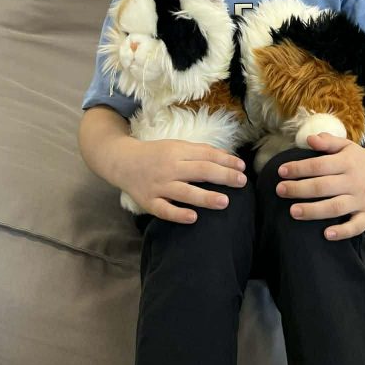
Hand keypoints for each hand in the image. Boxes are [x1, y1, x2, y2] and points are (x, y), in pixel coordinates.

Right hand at [116, 138, 246, 224]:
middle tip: (242, 182)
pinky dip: (178, 214)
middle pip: (199, 171)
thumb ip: (198, 151)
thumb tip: (226, 157)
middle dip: (223, 176)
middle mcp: (169, 168)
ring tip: (225, 202)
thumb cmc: (156, 154)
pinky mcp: (149, 202)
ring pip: (184, 192)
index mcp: (177, 151)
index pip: (206, 155)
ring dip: (205, 197)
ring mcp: (159, 185)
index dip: (225, 160)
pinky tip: (194, 218)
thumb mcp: (176, 146)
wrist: (122, 162)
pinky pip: (164, 210)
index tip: (242, 167)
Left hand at [275, 133, 364, 241]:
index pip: (319, 165)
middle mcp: (354, 181)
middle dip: (299, 189)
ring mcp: (362, 199)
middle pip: (323, 187)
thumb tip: (309, 139)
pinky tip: (326, 234)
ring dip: (314, 211)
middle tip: (280, 190)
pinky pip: (357, 226)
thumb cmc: (357, 159)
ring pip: (336, 207)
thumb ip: (327, 141)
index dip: (299, 168)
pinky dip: (343, 232)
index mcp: (347, 162)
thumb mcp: (345, 145)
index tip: (281, 171)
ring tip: (293, 211)